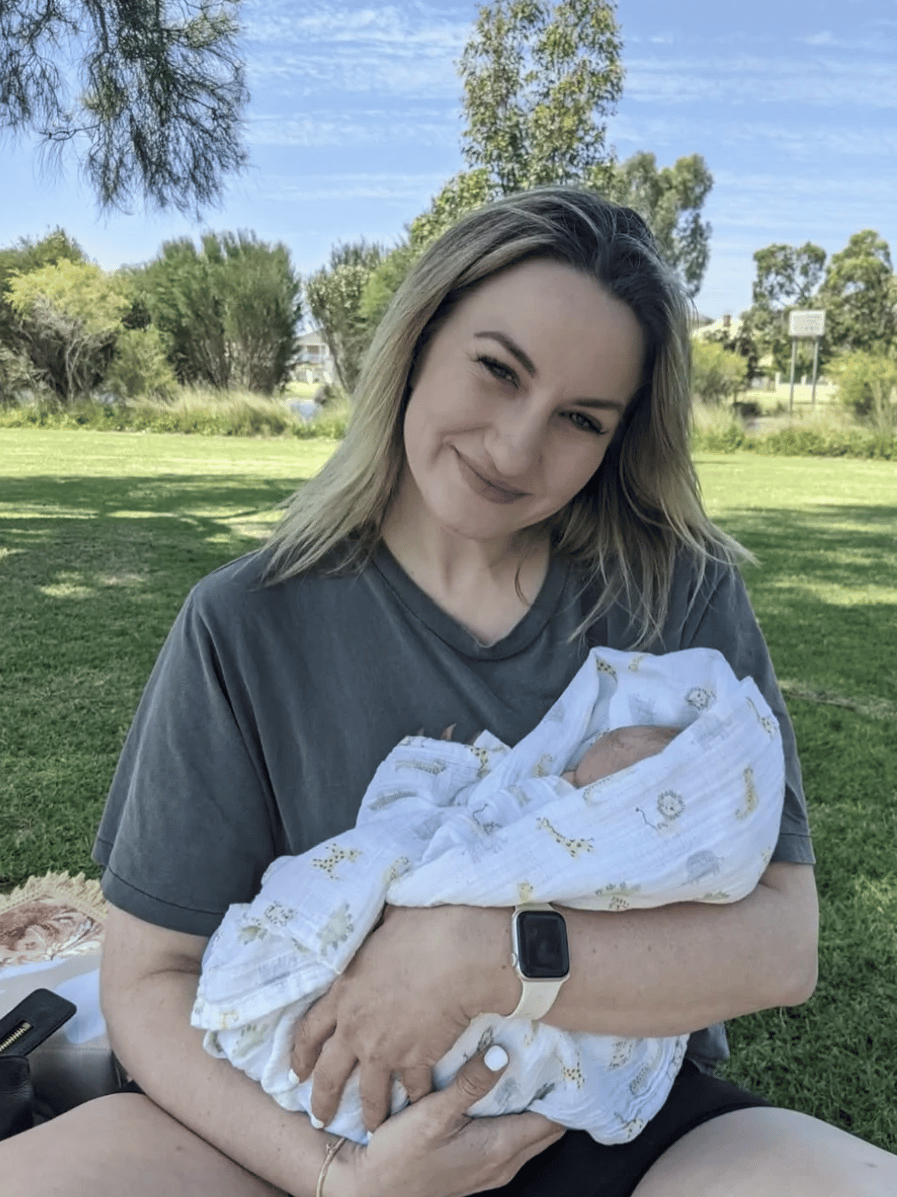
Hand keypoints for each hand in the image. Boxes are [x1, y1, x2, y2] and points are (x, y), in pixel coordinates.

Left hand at [291, 904, 512, 1131]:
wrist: (457, 952)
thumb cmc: (422, 928)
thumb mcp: (382, 924)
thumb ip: (372, 938)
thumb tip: (378, 919)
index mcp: (343, 992)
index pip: (310, 1031)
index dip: (301, 1054)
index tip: (297, 1072)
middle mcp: (356, 1028)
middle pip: (329, 1074)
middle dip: (322, 1100)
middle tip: (320, 1118)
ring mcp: (384, 1049)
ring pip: (369, 1093)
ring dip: (371, 1113)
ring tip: (373, 1127)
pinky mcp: (416, 1060)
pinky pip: (413, 1089)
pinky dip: (417, 1098)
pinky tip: (419, 1106)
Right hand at [329, 1047, 564, 1196]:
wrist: (371, 1189)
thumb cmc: (400, 1154)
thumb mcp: (433, 1112)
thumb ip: (470, 1084)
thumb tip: (503, 1055)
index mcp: (499, 1148)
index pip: (551, 1119)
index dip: (560, 1089)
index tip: (561, 1057)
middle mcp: (504, 1164)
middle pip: (546, 1128)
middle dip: (550, 1095)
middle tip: (546, 1055)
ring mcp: (492, 1170)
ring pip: (528, 1134)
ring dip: (531, 1106)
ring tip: (524, 1066)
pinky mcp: (478, 1169)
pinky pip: (511, 1140)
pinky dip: (513, 1117)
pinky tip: (496, 1092)